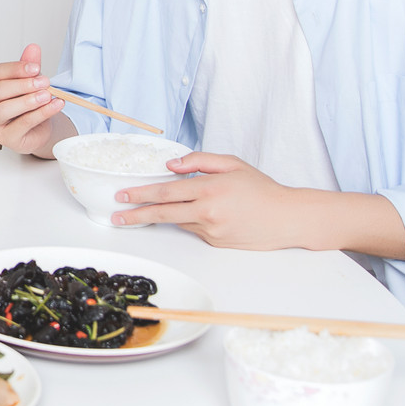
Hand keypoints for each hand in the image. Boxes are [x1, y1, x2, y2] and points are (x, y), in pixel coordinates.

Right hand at [0, 44, 63, 154]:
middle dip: (22, 84)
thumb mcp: (29, 82)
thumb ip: (29, 66)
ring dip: (28, 100)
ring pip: (4, 109)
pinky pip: (21, 124)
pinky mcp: (5, 138)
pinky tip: (54, 106)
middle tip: (44, 81)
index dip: (15, 69)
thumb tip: (33, 48)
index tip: (35, 67)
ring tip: (47, 95)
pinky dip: (40, 113)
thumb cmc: (27, 104)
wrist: (37, 128)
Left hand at [112, 153, 301, 246]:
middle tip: (117, 216)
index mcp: (210, 189)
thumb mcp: (232, 164)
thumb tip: (171, 166)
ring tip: (142, 212)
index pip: (166, 192)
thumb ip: (199, 161)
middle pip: (163, 213)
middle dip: (136, 215)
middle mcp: (208, 213)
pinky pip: (195, 229)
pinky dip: (190, 220)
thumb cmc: (262, 189)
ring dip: (161, 216)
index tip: (123, 195)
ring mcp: (211, 231)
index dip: (141, 194)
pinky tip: (199, 213)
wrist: (287, 218)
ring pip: (178, 221)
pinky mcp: (216, 243)